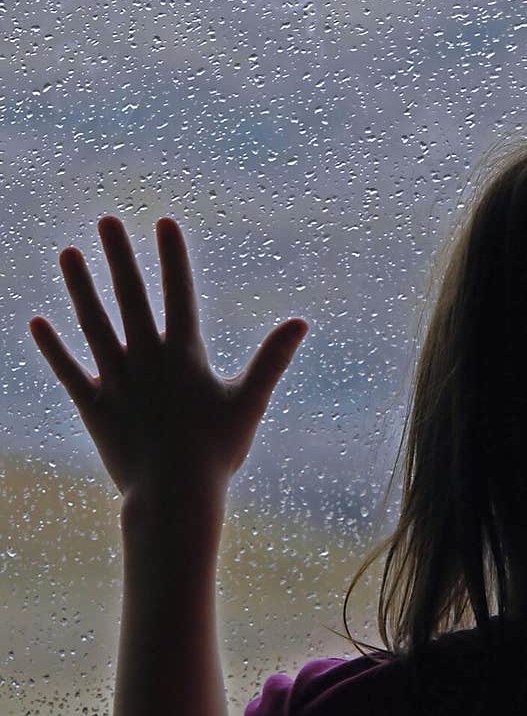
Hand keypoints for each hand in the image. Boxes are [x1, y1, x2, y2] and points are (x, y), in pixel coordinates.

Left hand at [29, 215, 308, 500]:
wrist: (173, 494)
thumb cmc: (216, 453)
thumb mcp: (249, 402)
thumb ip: (272, 359)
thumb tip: (301, 322)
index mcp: (184, 356)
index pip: (177, 294)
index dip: (172, 257)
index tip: (164, 222)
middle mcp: (146, 359)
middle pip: (129, 298)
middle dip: (119, 257)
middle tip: (107, 221)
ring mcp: (116, 381)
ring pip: (94, 324)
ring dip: (80, 287)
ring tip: (68, 252)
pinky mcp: (94, 407)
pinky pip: (69, 371)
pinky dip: (53, 347)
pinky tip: (37, 321)